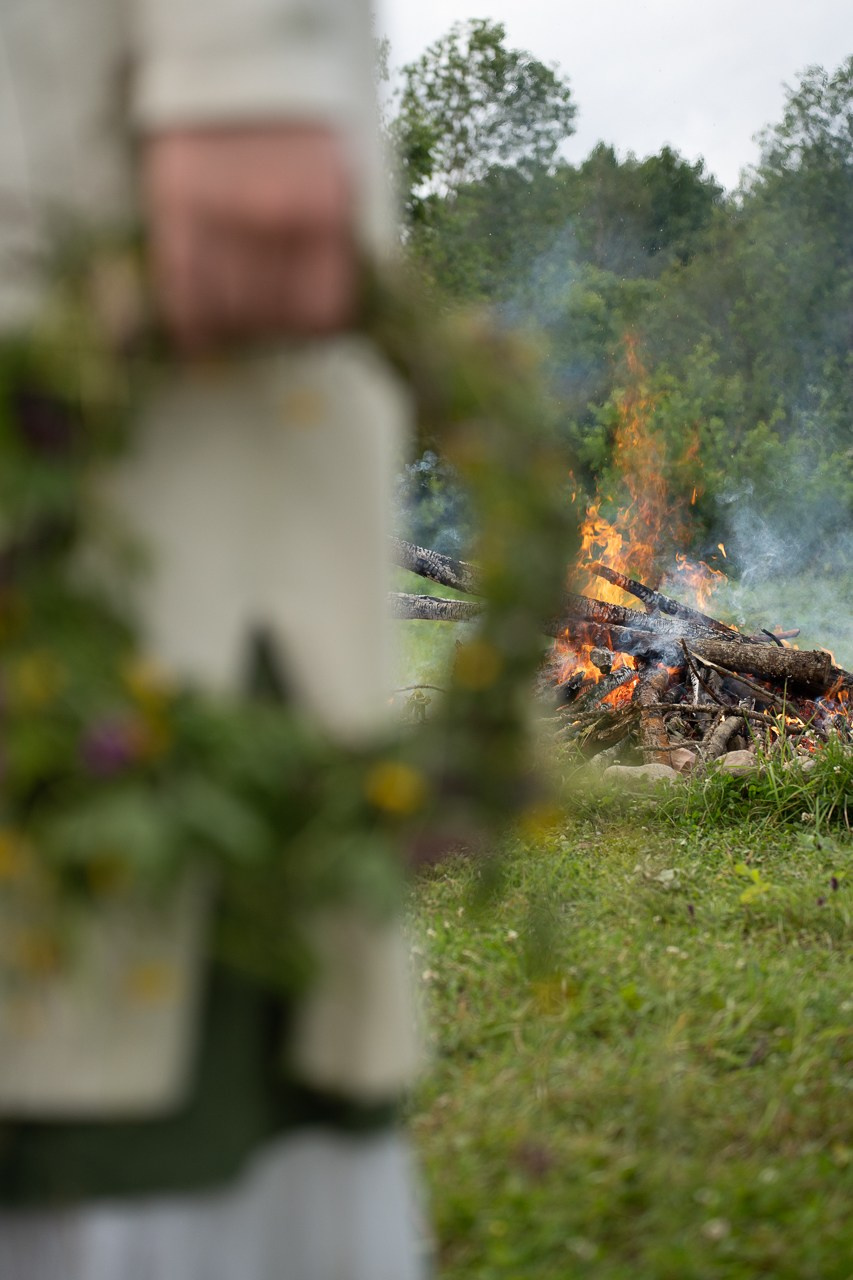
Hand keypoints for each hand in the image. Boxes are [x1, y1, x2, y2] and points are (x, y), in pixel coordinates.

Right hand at [142, 125, 356, 351]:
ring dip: (228, 328)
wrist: (237, 67)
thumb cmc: (296, 136)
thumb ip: (337, 246)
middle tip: (257, 321)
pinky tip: (194, 332)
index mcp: (325, 213)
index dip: (308, 330)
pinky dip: (190, 324)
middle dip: (265, 328)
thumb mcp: (339, 182)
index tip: (297, 327)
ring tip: (228, 320)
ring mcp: (222, 212)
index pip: (320, 313)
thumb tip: (327, 321)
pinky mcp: (174, 206)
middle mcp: (275, 217)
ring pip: (226, 313)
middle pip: (271, 317)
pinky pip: (181, 293)